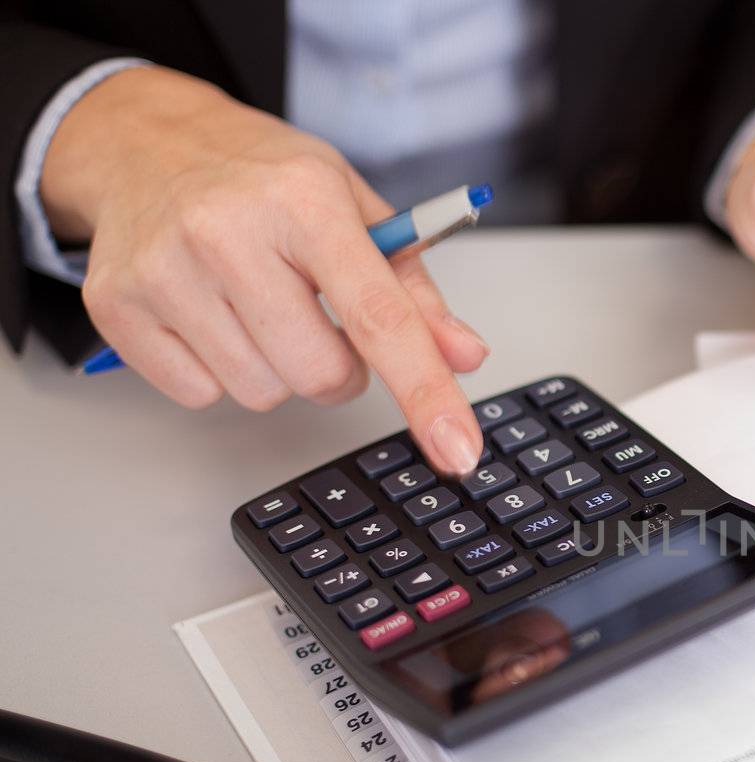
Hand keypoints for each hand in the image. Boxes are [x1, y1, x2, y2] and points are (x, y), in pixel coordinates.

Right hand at [41, 66, 487, 473]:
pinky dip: (217, 370)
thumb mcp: (354, 209)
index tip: (459, 450)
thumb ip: (415, 291)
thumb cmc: (264, 179)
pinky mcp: (116, 305)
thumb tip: (463, 356)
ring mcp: (165, 270)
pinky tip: (210, 315)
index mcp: (304, 200)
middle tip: (319, 318)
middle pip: (319, 376)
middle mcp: (227, 231)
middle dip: (338, 369)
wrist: (147, 143)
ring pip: (260, 394)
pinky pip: (199, 394)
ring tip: (257, 306)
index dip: (426, 392)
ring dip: (276, 369)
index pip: (380, 317)